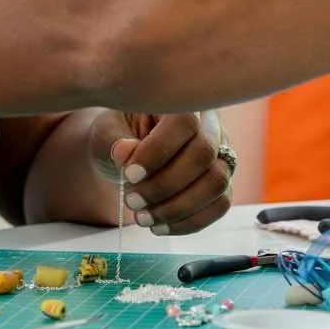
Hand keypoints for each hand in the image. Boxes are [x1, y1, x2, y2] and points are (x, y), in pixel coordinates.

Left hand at [92, 111, 232, 234]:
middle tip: (132, 200)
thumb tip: (125, 152)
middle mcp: (209, 125)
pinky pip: (219, 205)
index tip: (130, 173)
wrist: (129, 157)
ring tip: (143, 217)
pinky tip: (160, 227)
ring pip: (216, 183)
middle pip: (204, 154)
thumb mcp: (107, 133)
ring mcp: (220, 155)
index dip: (159, 151)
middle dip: (164, 185)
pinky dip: (189, 222)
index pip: (184, 122)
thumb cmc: (119, 137)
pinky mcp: (222, 183)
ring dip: (178, 207)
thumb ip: (114, 140)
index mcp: (181, 101)